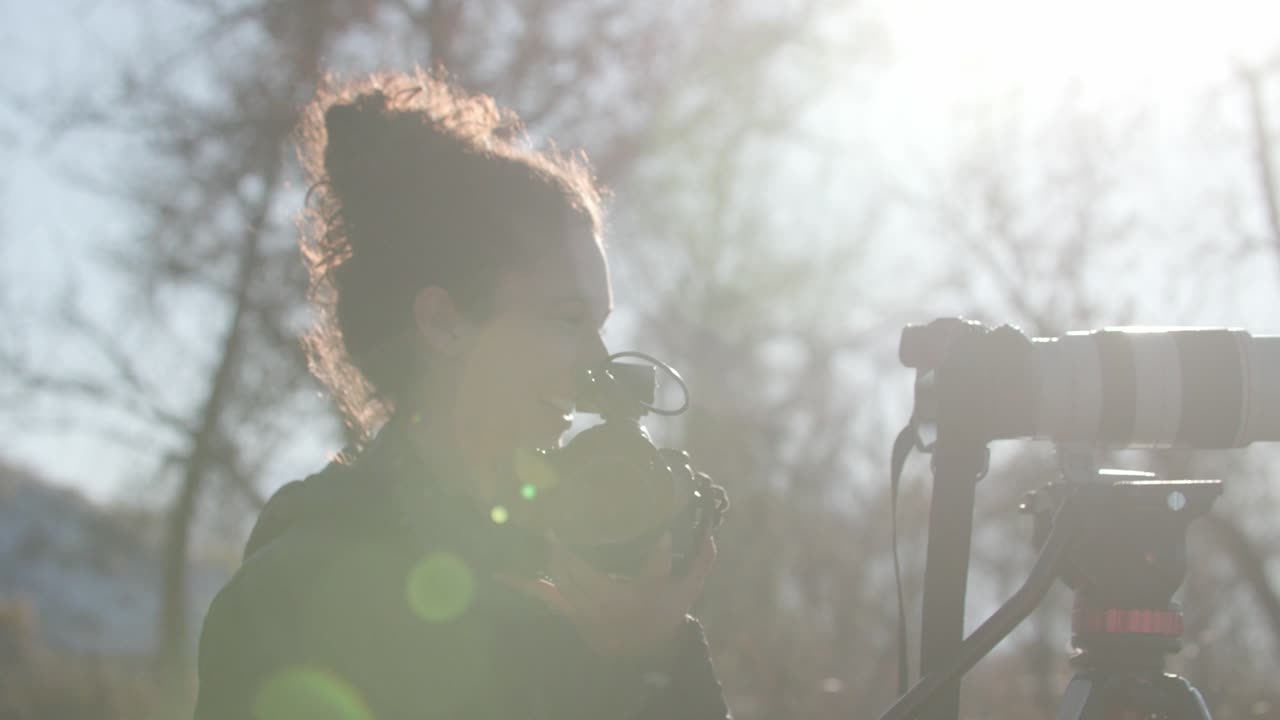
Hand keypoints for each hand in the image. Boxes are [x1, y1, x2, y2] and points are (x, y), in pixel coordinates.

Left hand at [497, 529, 715, 663]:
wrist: (638, 649)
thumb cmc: (662, 613)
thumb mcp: (687, 591)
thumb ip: (701, 562)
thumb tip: (712, 531)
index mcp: (645, 593)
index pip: (656, 573)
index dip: (660, 556)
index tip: (664, 537)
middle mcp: (614, 601)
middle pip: (592, 578)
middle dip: (574, 555)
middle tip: (561, 525)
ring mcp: (588, 607)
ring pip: (566, 580)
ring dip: (554, 557)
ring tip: (545, 531)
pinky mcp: (570, 609)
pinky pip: (543, 594)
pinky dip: (522, 584)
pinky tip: (501, 573)